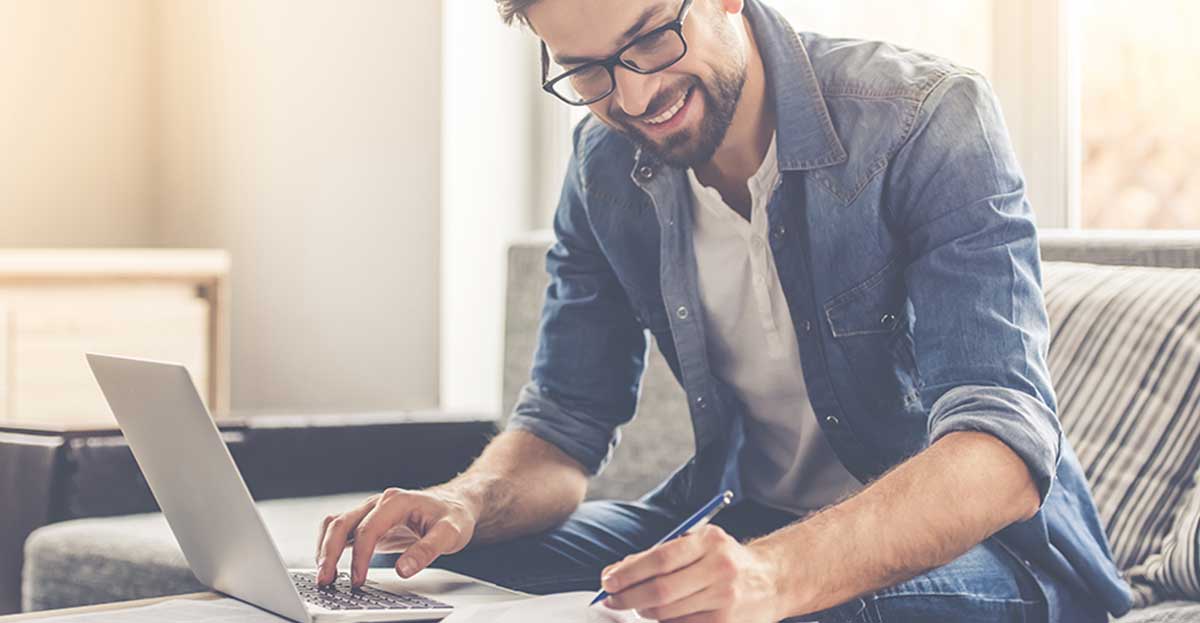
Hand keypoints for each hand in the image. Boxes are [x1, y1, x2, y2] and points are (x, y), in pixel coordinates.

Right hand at [315, 487, 476, 587]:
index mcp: (396, 502)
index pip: (368, 529)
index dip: (359, 557)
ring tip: (323, 575)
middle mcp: (379, 503)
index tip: (358, 580)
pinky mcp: (369, 522)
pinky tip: (329, 565)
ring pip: (336, 524)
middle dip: (329, 552)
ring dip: (324, 548)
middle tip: (325, 580)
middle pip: (342, 523)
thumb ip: (427, 550)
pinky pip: (342, 530)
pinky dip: (330, 545)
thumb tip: (403, 569)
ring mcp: (371, 511)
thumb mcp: (450, 533)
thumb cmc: (454, 516)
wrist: (456, 504)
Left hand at [601, 525, 781, 622]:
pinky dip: (664, 621)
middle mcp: (720, 569)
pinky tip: (661, 614)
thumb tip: (618, 572)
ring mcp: (724, 600)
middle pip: (661, 590)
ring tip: (637, 603)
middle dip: (627, 597)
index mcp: (710, 542)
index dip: (628, 572)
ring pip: (667, 613)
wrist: (773, 580)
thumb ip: (661, 553)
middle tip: (610, 599)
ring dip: (643, 610)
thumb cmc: (725, 559)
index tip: (608, 580)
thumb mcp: (700, 542)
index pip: (660, 559)